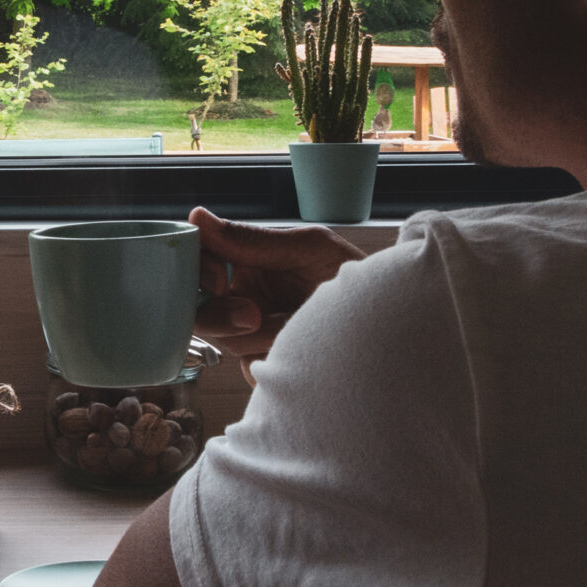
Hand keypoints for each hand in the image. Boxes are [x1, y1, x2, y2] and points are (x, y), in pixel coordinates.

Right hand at [190, 206, 364, 385]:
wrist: (389, 324)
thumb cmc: (354, 275)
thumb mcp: (309, 248)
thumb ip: (253, 240)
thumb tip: (197, 218)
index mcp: (245, 260)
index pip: (196, 261)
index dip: (197, 271)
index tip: (221, 279)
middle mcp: (242, 295)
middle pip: (197, 308)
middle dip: (218, 315)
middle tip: (253, 317)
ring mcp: (251, 333)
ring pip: (221, 340)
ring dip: (253, 339)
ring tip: (292, 330)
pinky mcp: (266, 365)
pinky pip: (248, 368)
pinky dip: (270, 361)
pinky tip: (294, 351)